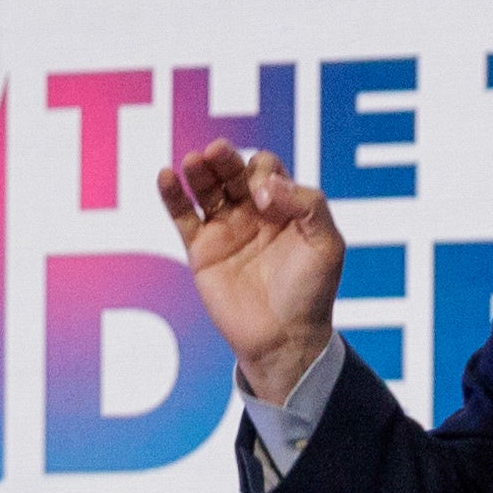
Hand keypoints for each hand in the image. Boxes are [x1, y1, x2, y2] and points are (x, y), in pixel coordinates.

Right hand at [153, 143, 347, 399]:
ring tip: (195, 160)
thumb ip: (308, 204)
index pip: (267, 169)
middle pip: (232, 170)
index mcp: (285, 206)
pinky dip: (171, 194)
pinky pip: (182, 216)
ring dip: (199, 169)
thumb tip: (265, 185)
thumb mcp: (327, 244)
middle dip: (225, 158)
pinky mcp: (201, 250)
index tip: (264, 200)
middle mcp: (253, 213)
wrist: (284, 339)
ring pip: (207, 187)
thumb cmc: (311, 292)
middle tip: (217, 152)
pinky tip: (166, 175)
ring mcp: (225, 230)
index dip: (263, 173)